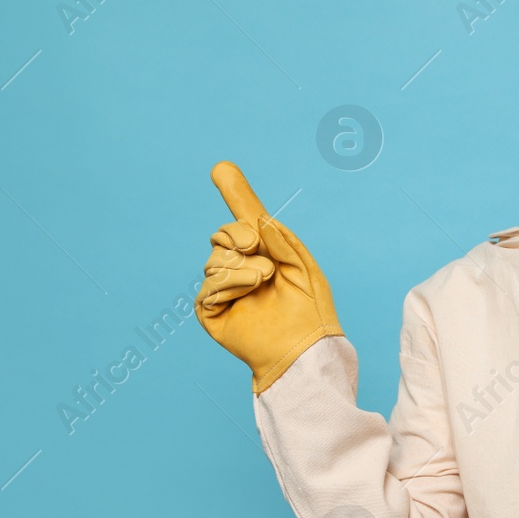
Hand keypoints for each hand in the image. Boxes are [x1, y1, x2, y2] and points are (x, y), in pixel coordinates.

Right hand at [195, 161, 342, 393]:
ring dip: (239, 263)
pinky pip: (209, 284)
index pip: (244, 221)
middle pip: (222, 234)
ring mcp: (224, 290)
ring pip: (214, 258)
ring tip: (264, 279)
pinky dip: (230, 280)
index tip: (221, 169)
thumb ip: (276, 235)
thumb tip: (255, 215)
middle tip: (256, 245)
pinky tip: (250, 288)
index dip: (234, 195)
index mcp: (264, 255)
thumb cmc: (309, 309)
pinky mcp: (212, 310)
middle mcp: (241, 269)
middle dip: (236, 233)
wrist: (305, 348)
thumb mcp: (299, 263)